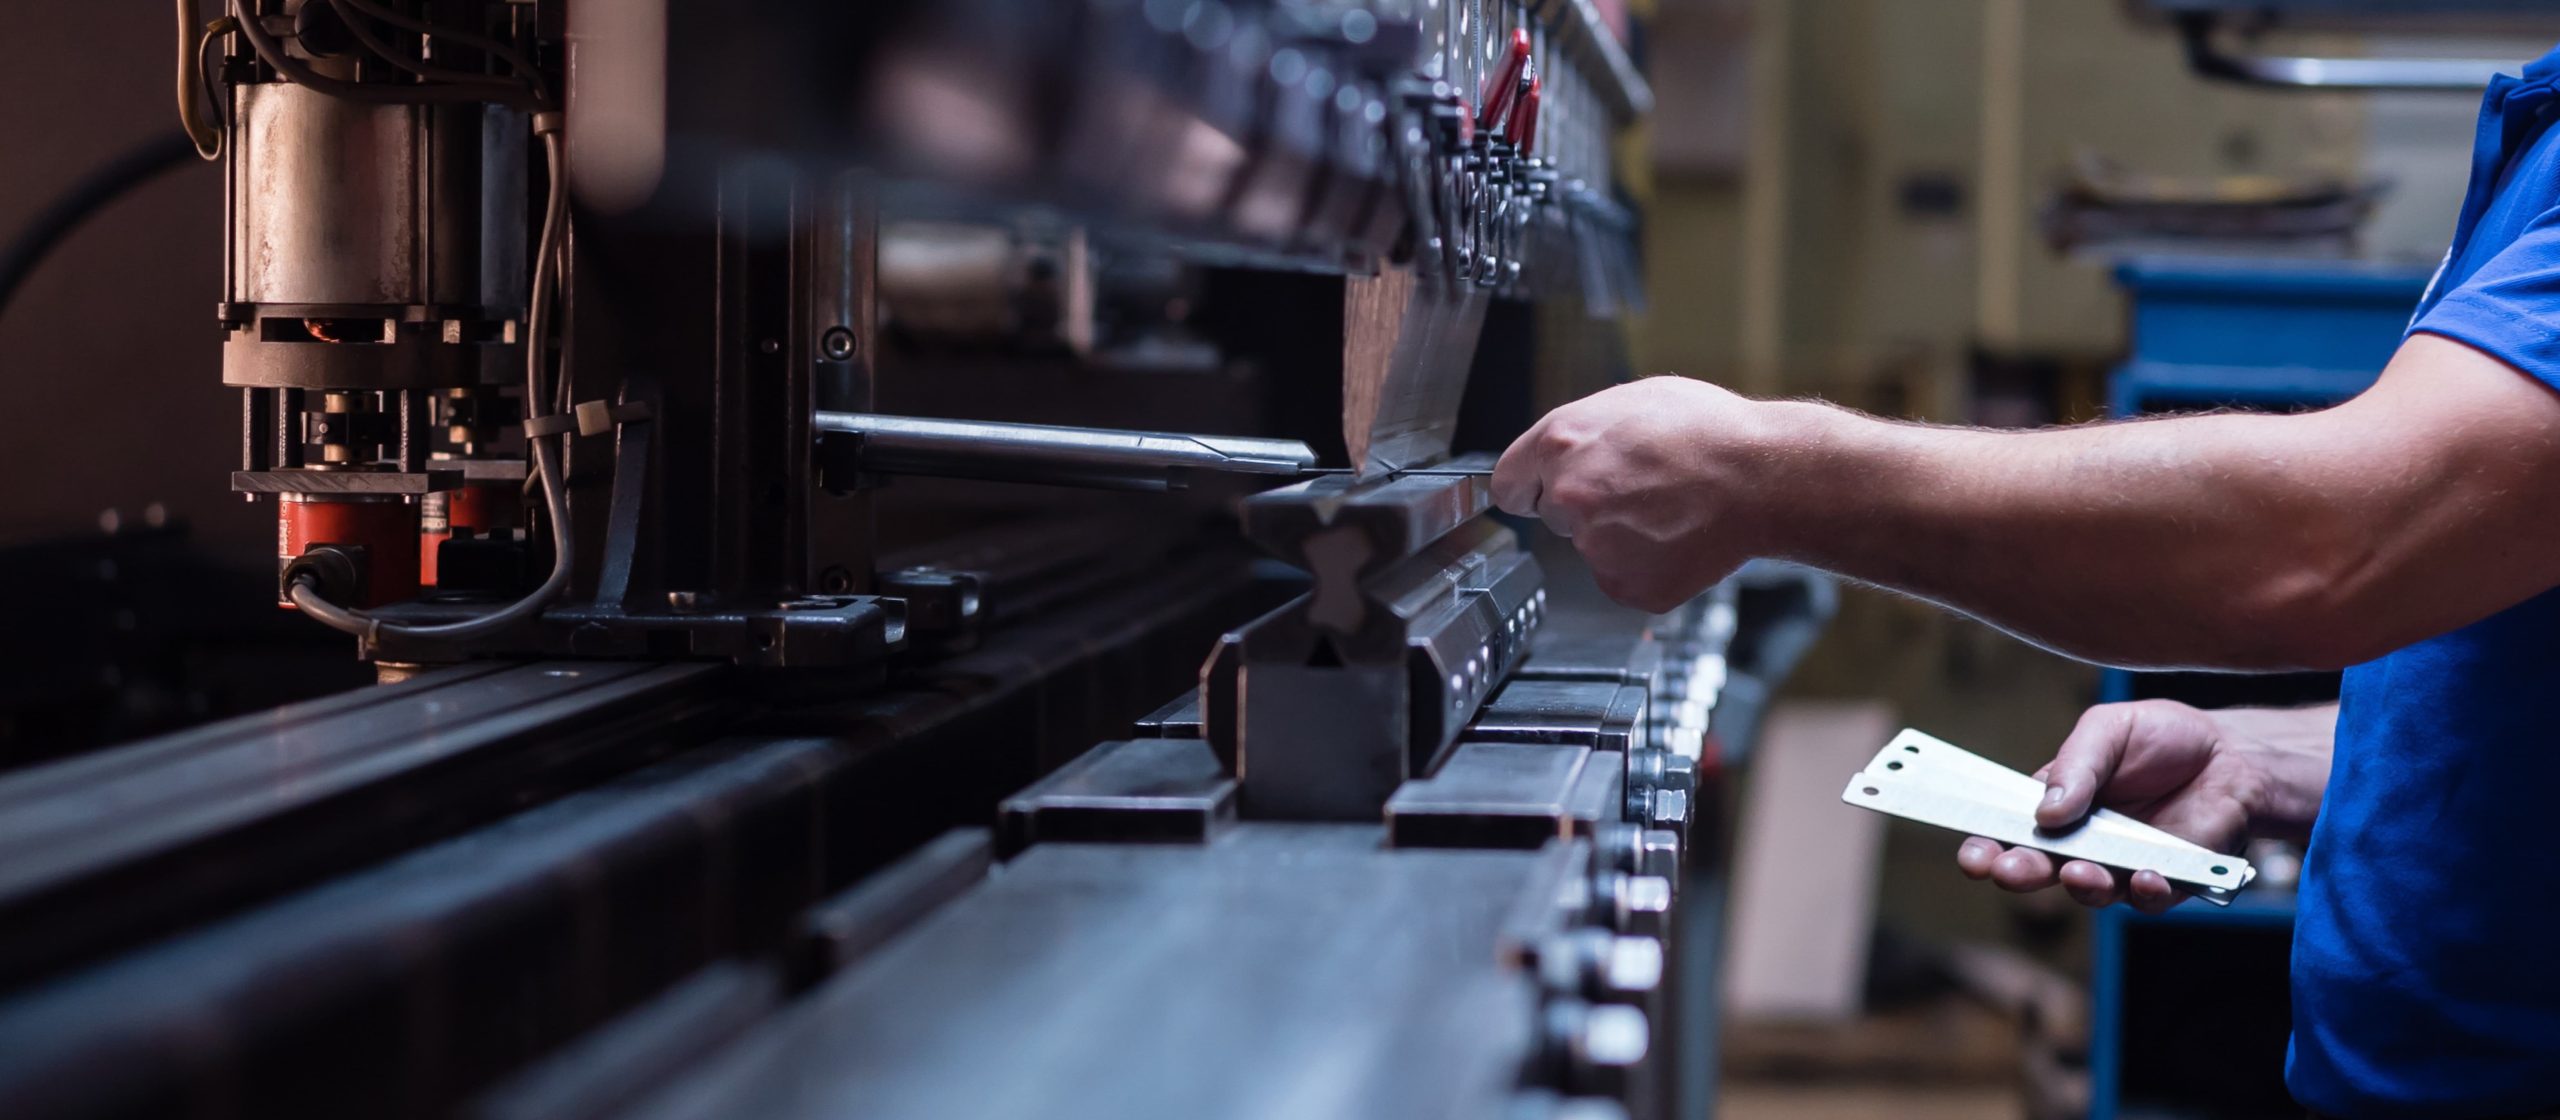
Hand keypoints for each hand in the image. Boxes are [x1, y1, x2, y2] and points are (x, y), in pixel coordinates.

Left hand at [1491, 377, 1767, 611]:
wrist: (1763, 477)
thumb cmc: (1709, 431)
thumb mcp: (1632, 400)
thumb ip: (1582, 431)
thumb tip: (1559, 451)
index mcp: (1559, 443)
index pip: (1506, 483)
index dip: (1529, 485)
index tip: (1541, 491)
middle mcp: (1567, 495)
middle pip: (1552, 514)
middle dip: (1583, 506)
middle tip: (1637, 490)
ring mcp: (1594, 545)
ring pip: (1591, 545)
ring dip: (1617, 534)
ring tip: (1666, 509)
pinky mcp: (1624, 582)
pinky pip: (1621, 575)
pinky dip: (1644, 564)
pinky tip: (1675, 537)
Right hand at [1955, 700, 2272, 912]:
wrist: (2232, 754)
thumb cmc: (2162, 738)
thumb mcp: (2108, 729)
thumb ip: (2075, 764)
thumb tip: (2047, 810)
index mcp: (2056, 805)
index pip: (2011, 831)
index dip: (1987, 846)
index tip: (1973, 856)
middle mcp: (2084, 842)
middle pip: (2042, 868)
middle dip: (2020, 873)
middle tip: (2008, 872)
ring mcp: (2124, 865)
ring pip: (2092, 891)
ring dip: (2081, 887)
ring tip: (2079, 873)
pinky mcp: (2170, 880)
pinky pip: (2150, 899)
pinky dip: (2145, 892)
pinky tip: (2145, 877)